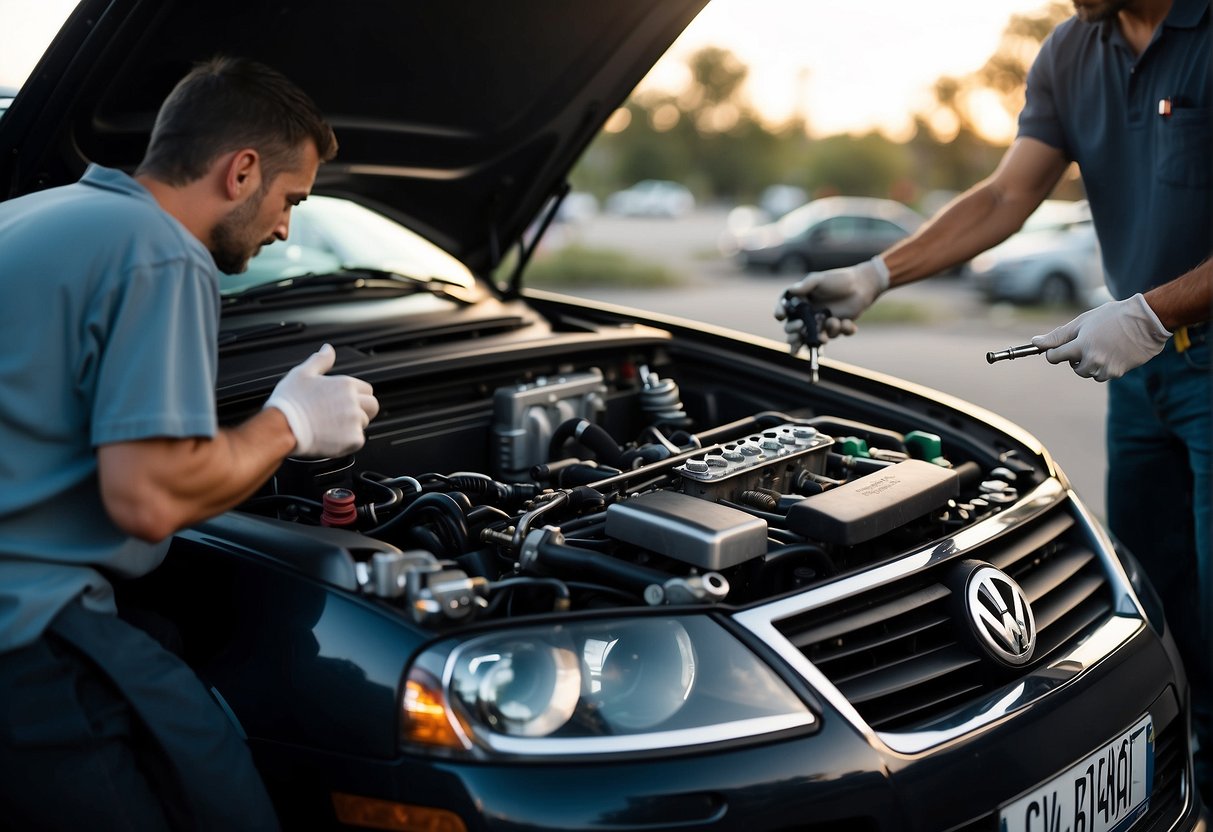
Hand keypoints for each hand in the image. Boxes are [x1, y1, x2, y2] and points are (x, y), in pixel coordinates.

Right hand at [264, 344, 380, 457]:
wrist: (282, 427)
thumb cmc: (289, 402)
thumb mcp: (302, 373)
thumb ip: (320, 361)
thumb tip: (328, 349)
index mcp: (345, 385)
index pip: (366, 389)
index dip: (356, 396)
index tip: (342, 402)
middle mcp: (353, 401)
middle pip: (372, 406)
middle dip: (362, 411)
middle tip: (342, 416)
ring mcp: (354, 421)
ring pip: (364, 424)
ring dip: (352, 426)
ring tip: (331, 427)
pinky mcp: (353, 439)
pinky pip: (358, 441)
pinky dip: (348, 442)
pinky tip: (332, 438)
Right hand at [774, 255, 888, 351]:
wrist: (863, 285)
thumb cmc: (838, 279)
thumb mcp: (819, 279)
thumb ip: (806, 285)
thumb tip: (791, 291)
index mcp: (801, 301)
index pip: (785, 309)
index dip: (780, 312)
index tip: (781, 315)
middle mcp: (809, 314)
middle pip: (794, 331)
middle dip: (794, 334)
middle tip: (801, 328)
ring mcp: (821, 323)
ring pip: (814, 338)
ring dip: (823, 334)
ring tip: (834, 323)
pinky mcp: (835, 328)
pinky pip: (835, 335)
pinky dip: (843, 330)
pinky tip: (848, 322)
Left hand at [1030, 293, 1170, 381]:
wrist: (1147, 321)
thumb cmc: (1113, 317)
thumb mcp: (1083, 322)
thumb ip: (1058, 335)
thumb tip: (1035, 342)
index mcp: (1080, 345)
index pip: (1053, 357)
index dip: (1053, 352)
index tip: (1059, 348)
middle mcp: (1092, 359)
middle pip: (1072, 367)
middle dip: (1076, 357)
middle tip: (1089, 342)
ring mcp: (1105, 368)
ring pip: (1087, 373)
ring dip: (1090, 364)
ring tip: (1102, 346)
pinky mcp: (1118, 373)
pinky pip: (1102, 375)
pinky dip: (1103, 367)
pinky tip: (1113, 352)